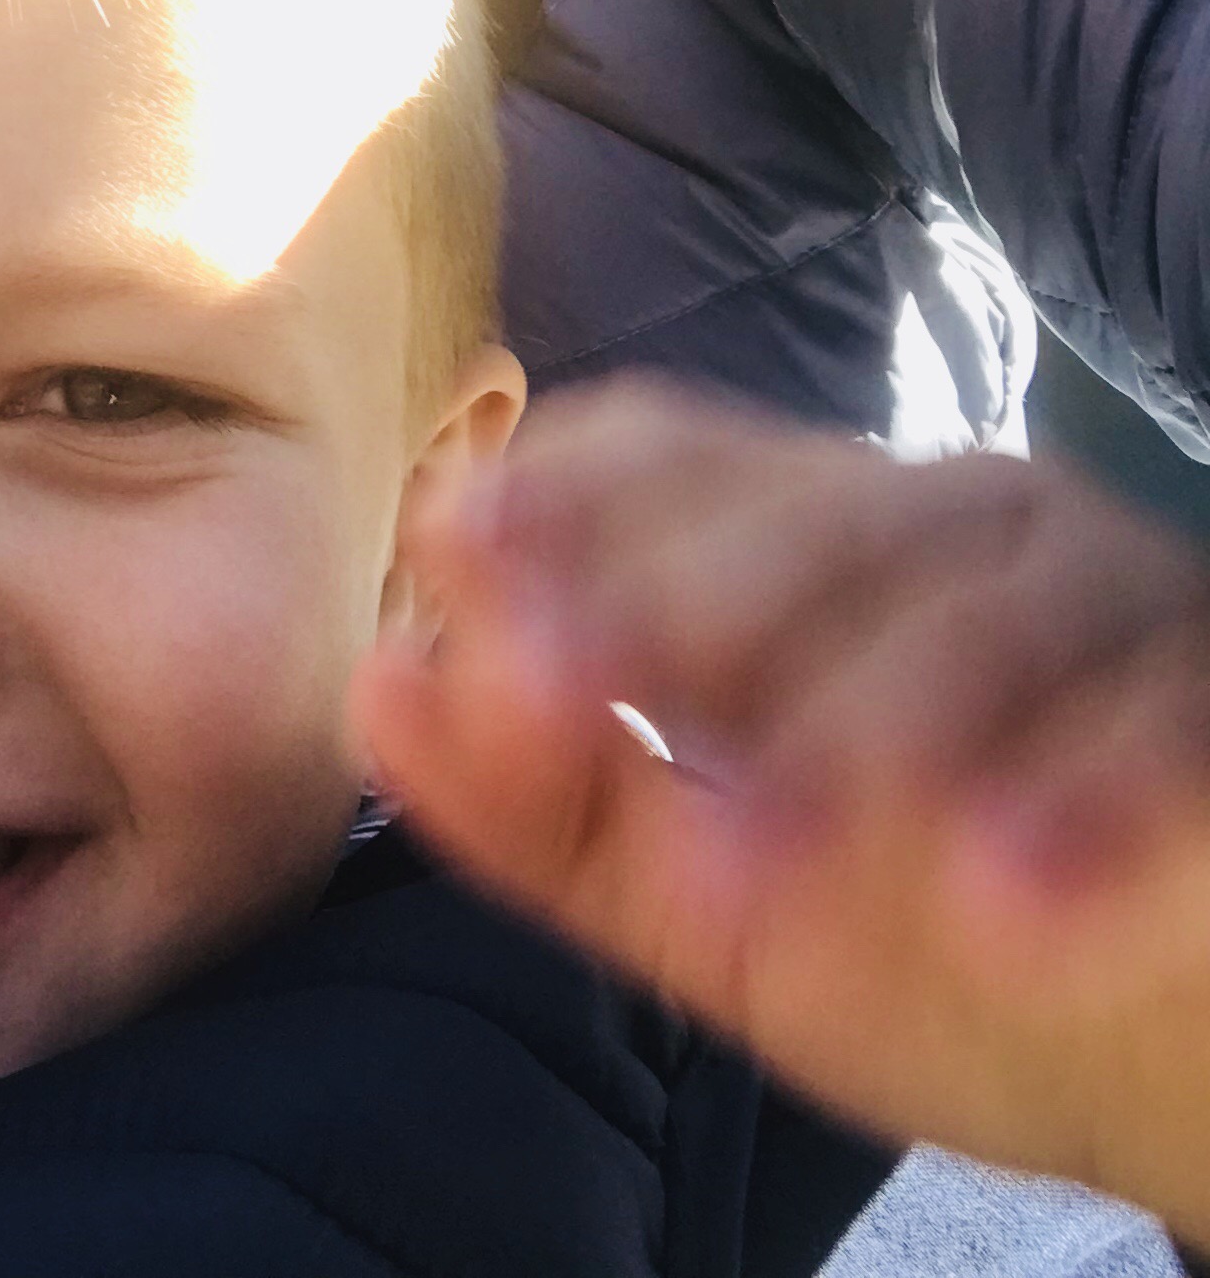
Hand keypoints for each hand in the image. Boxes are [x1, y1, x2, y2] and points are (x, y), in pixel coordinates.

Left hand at [350, 376, 1209, 1247]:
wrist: (1170, 1046)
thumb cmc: (917, 938)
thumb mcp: (704, 896)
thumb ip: (542, 809)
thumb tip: (372, 687)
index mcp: (807, 547)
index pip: (668, 454)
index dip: (561, 495)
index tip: (451, 554)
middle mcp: (951, 529)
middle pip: (813, 518)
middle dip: (679, 597)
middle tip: (561, 682)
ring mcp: (1100, 601)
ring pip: (979, 612)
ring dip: (864, 722)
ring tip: (760, 850)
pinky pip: (1159, 725)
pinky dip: (1083, 805)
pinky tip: (1004, 897)